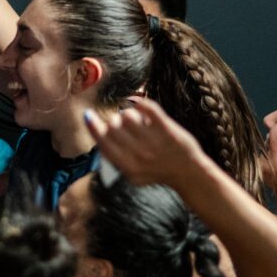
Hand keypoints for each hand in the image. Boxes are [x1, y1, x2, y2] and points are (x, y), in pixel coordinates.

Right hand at [83, 100, 205, 190]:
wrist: (187, 173)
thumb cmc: (158, 172)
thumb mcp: (133, 174)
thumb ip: (115, 159)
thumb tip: (98, 132)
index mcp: (127, 167)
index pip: (102, 142)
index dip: (92, 126)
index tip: (88, 115)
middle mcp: (139, 156)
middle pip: (113, 127)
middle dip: (113, 120)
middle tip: (120, 122)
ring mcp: (154, 143)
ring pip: (128, 116)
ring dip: (128, 114)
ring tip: (135, 119)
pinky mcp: (168, 131)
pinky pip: (148, 108)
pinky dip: (140, 102)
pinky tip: (139, 104)